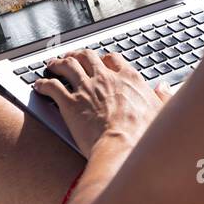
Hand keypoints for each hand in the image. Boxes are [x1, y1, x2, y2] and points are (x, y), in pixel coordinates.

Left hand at [34, 49, 171, 157]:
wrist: (122, 148)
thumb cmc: (143, 135)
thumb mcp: (161, 113)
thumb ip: (162, 97)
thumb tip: (164, 88)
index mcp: (128, 78)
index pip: (113, 59)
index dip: (105, 59)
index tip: (102, 62)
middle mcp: (105, 78)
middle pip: (88, 56)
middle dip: (78, 55)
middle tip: (72, 57)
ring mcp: (86, 88)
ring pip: (67, 65)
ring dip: (58, 63)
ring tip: (52, 64)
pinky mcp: (69, 102)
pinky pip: (52, 86)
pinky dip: (44, 84)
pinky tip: (39, 86)